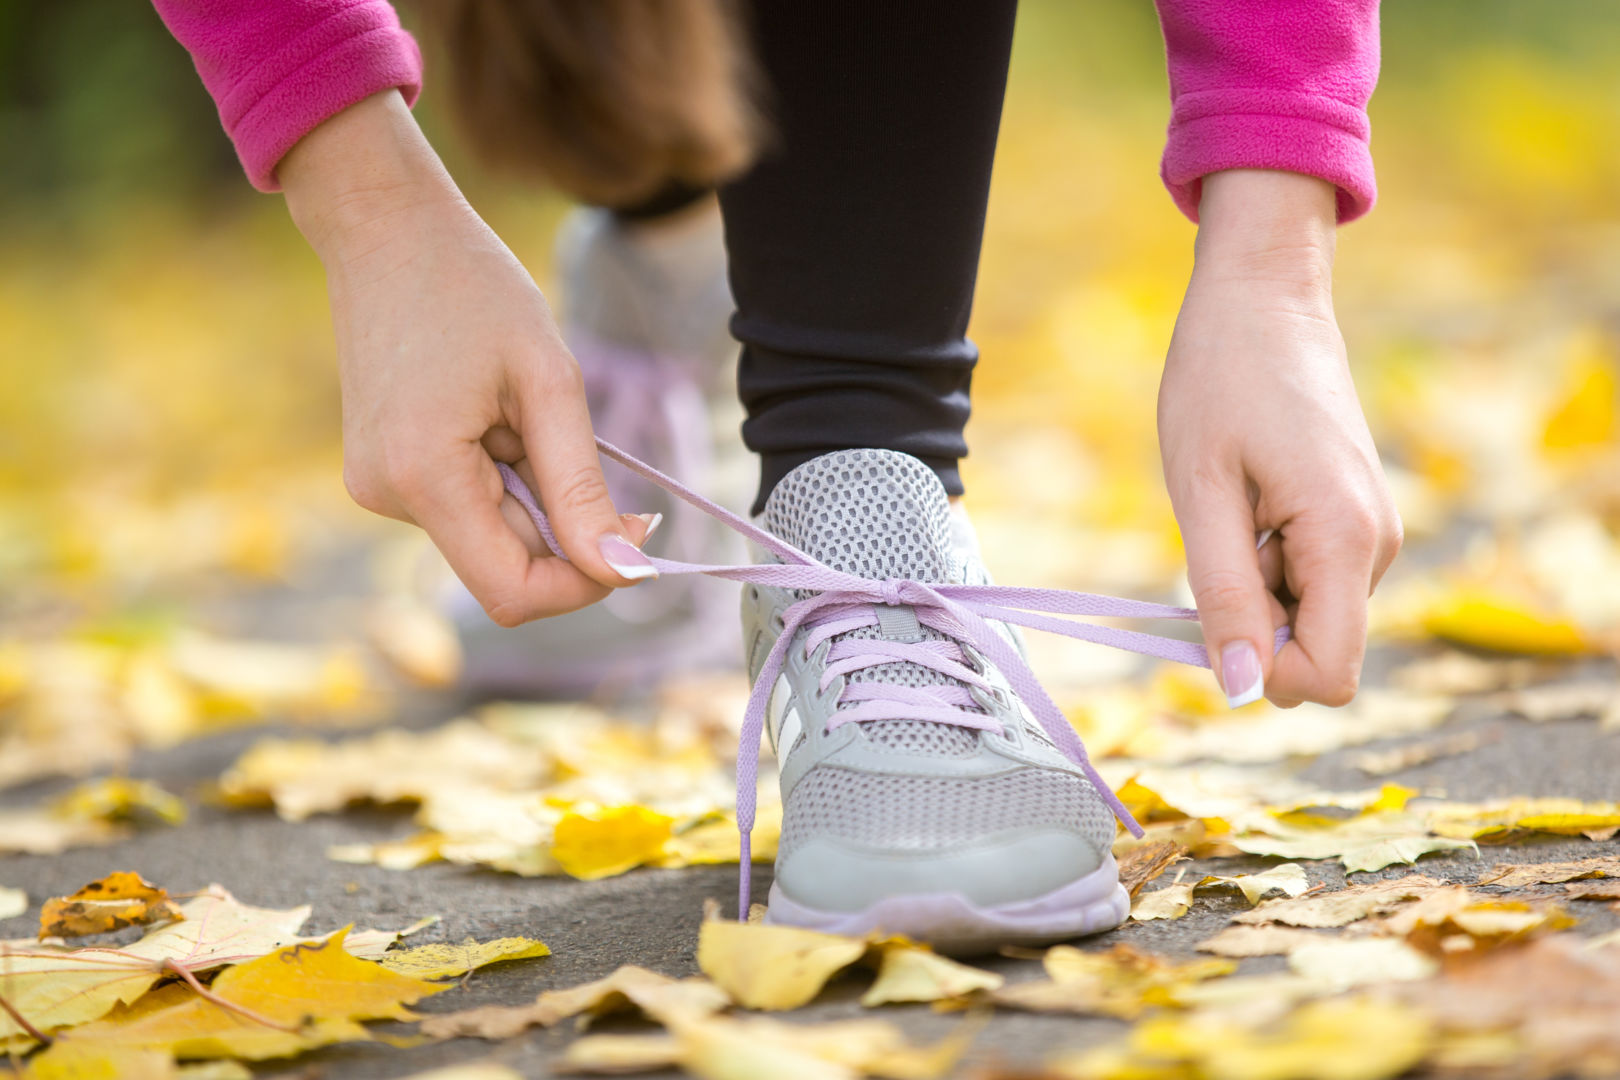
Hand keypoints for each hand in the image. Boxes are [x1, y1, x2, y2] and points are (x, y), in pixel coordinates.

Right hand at [280, 92, 656, 624]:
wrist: (385, 227)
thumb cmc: (473, 288)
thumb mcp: (549, 384)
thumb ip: (583, 489)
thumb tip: (625, 571)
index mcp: (425, 478)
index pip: (513, 594)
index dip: (584, 584)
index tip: (635, 540)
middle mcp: (388, 497)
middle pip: (505, 566)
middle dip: (565, 528)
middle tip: (596, 451)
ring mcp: (378, 487)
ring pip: (490, 535)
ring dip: (534, 494)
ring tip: (524, 412)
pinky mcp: (383, 472)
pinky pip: (465, 504)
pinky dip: (503, 477)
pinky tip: (497, 414)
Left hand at [1159, 170, 1401, 707]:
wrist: (1262, 297)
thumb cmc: (1221, 380)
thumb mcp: (1202, 492)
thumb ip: (1223, 594)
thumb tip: (1240, 689)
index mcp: (1344, 539)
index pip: (1329, 673)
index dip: (1265, 672)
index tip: (1208, 618)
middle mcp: (1376, 543)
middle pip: (1316, 647)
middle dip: (1253, 623)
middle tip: (1214, 540)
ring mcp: (1371, 530)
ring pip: (1307, 613)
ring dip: (1255, 586)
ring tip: (1230, 504)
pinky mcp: (1354, 516)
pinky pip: (1308, 577)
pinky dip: (1266, 560)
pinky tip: (1247, 498)